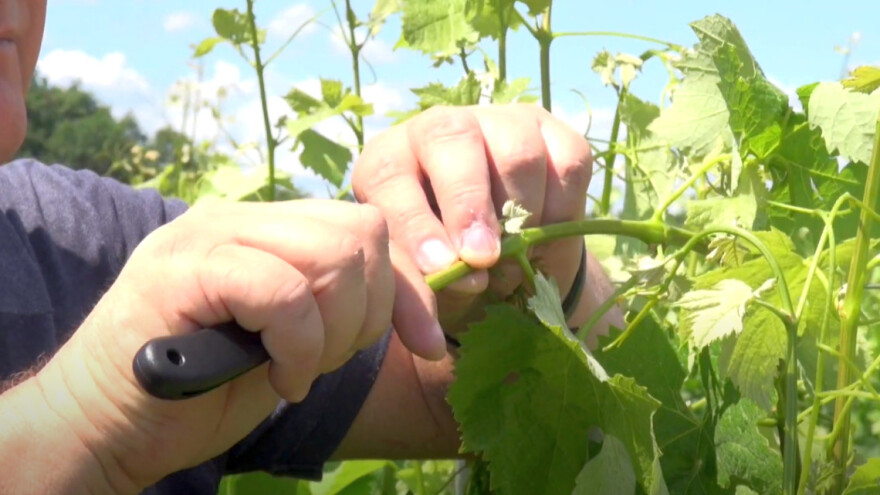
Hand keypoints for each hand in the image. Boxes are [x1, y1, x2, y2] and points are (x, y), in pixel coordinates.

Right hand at [26, 199, 437, 489]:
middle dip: (368, 313)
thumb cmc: (204, 389)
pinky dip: (298, 349)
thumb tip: (422, 305)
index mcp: (269, 228)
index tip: (428, 344)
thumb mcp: (296, 343)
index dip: (408, 289)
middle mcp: (241, 217)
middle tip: (326, 360)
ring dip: (333, 333)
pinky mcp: (183, 268)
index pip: (368, 227)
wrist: (107, 424)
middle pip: (361, 234)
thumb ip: (340, 308)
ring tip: (297, 368)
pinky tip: (277, 379)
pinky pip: (283, 294)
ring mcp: (208, 235)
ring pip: (331, 257)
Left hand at [353, 104, 590, 333]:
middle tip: (484, 258)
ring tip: (515, 258)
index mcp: (389, 162)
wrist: (497, 258)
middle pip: (452, 139)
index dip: (415, 222)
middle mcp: (439, 129)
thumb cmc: (445, 267)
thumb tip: (471, 284)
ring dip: (521, 215)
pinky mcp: (551, 132)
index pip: (391, 177)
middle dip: (468, 204)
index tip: (440, 267)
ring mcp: (498, 123)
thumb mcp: (423, 282)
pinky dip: (561, 209)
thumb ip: (428, 289)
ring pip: (515, 151)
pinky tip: (544, 236)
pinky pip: (566, 163)